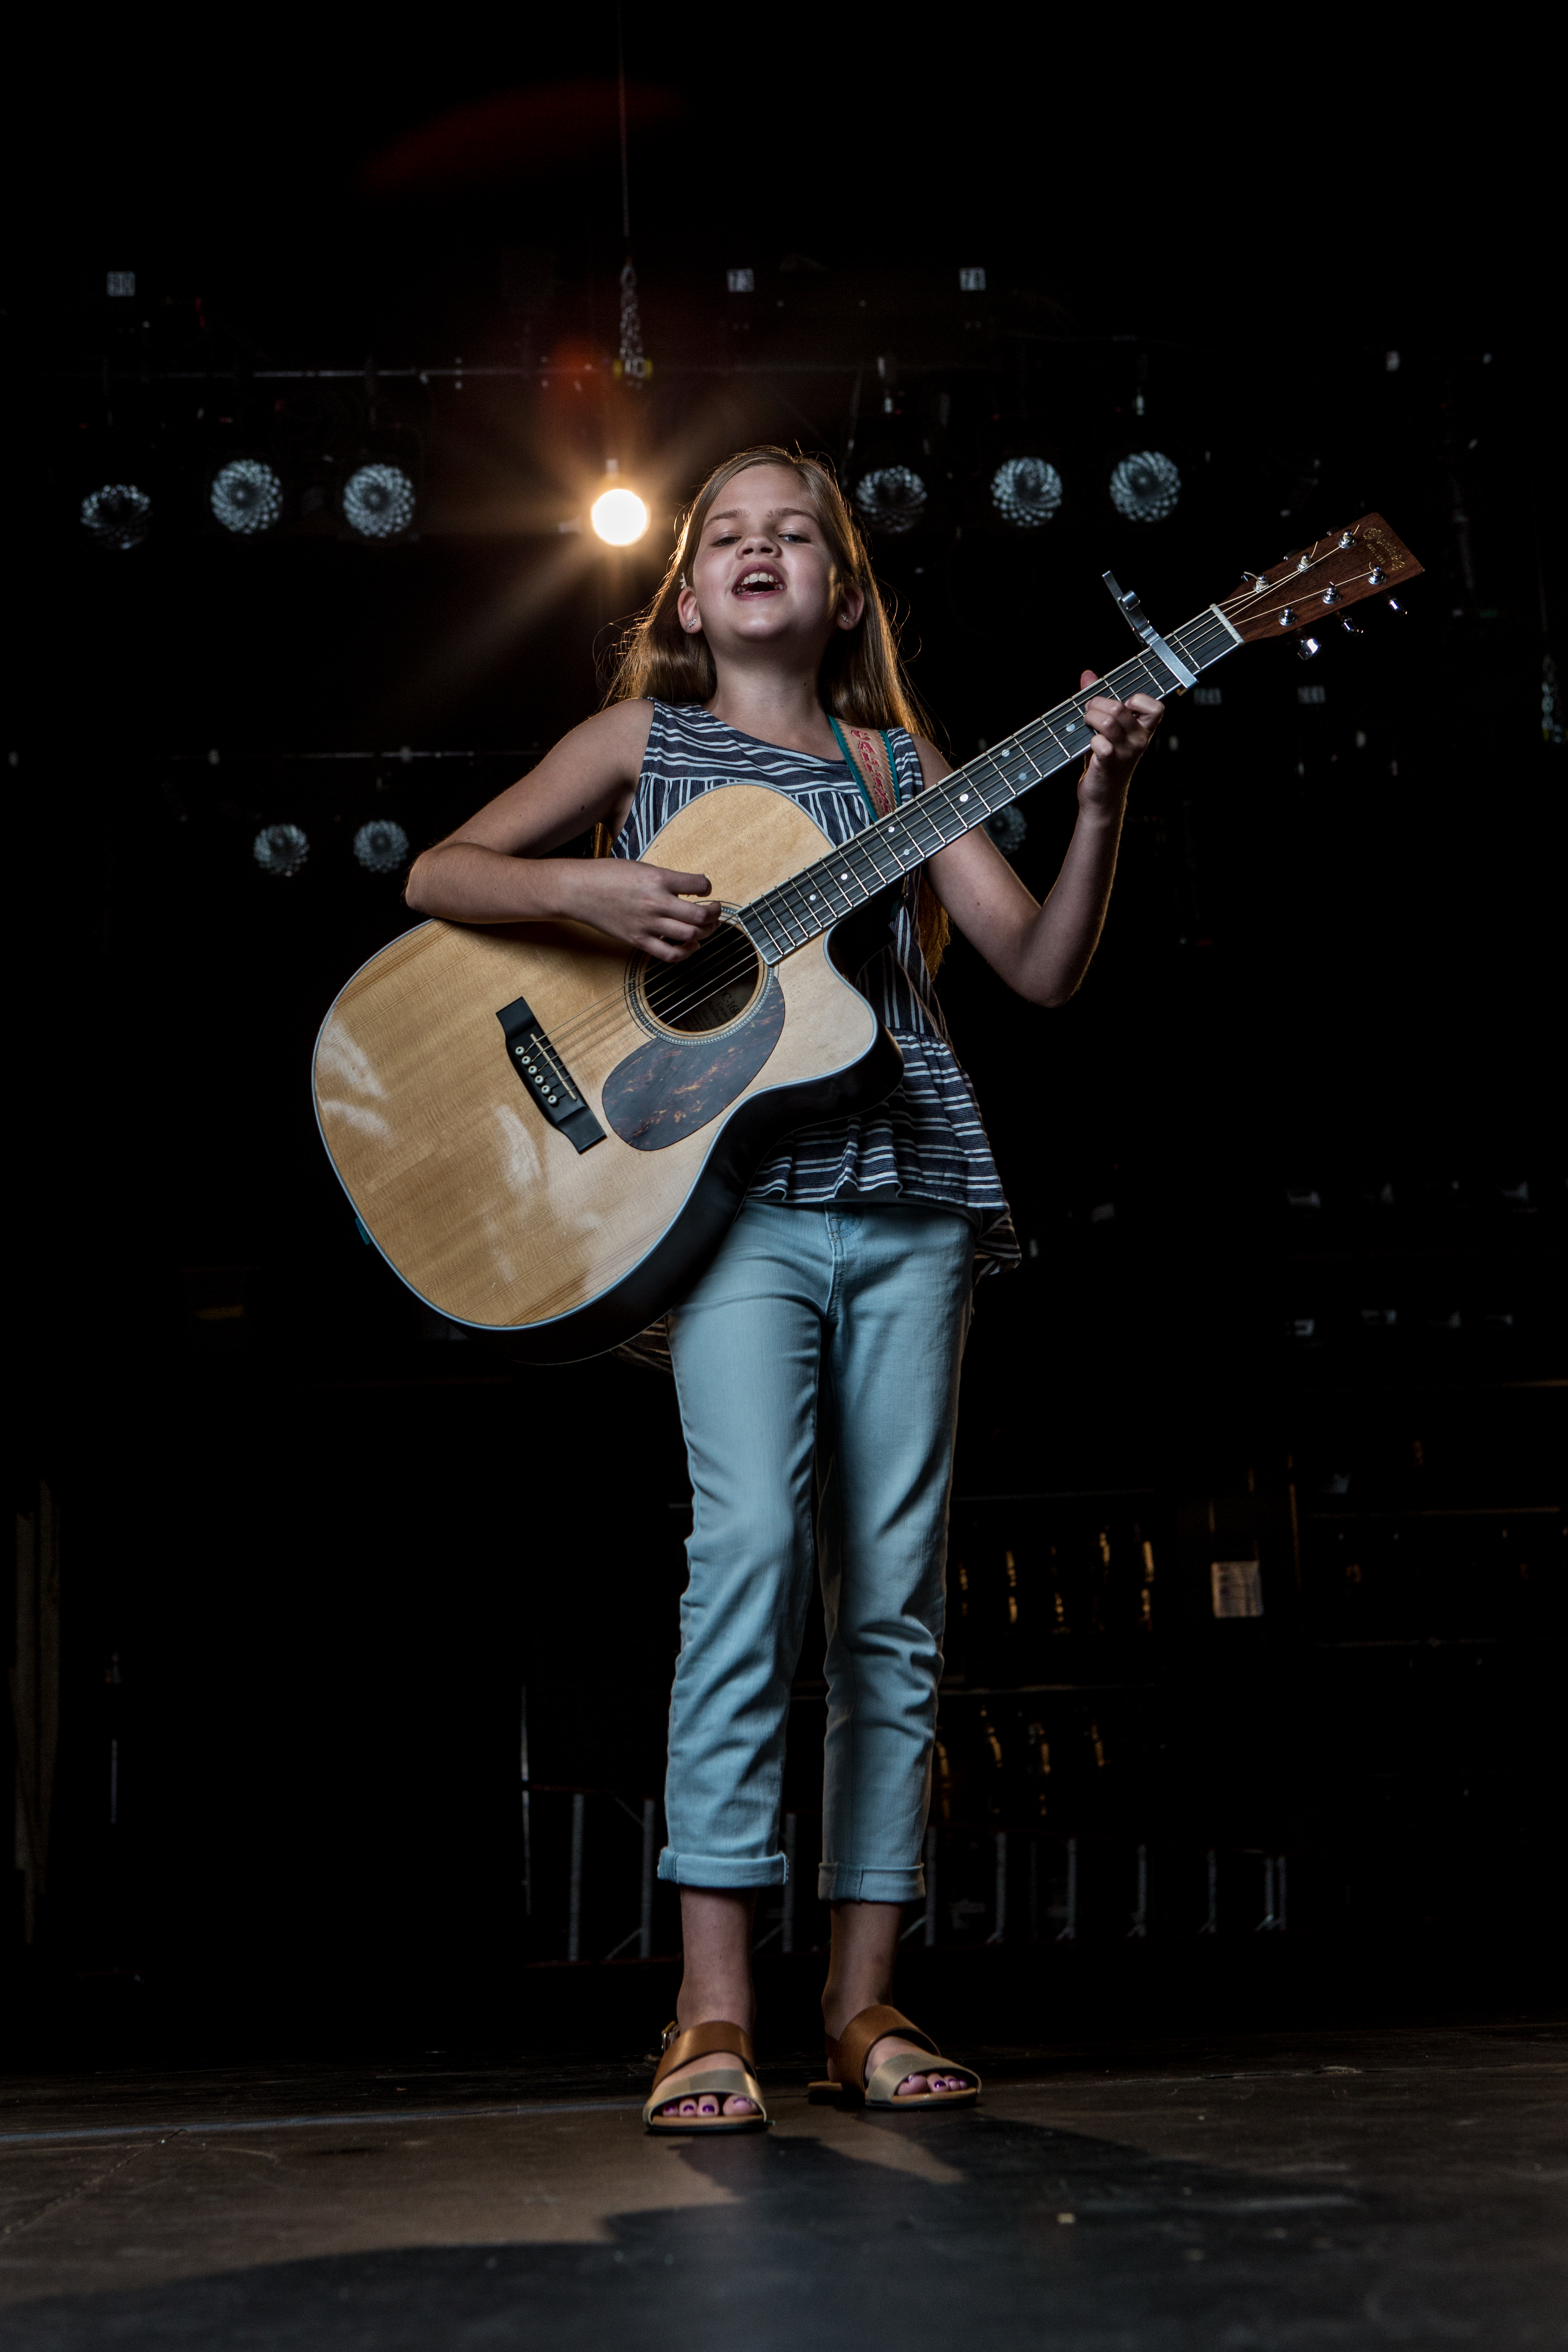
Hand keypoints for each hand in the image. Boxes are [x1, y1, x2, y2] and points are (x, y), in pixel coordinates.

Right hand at [561, 858, 719, 962]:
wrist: (578, 890)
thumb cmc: (607, 875)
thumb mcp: (641, 868)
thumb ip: (665, 879)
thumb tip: (690, 887)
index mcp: (658, 878)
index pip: (700, 885)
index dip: (708, 887)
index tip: (705, 890)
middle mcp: (656, 902)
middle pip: (700, 915)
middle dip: (713, 914)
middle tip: (713, 911)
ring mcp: (647, 924)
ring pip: (690, 935)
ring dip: (705, 932)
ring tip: (705, 927)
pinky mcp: (638, 940)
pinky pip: (670, 954)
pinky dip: (686, 952)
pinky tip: (691, 945)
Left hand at [1076, 669, 1163, 813]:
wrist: (1101, 796)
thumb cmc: (1105, 760)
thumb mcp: (1105, 729)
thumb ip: (1099, 701)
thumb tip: (1088, 675)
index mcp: (1143, 730)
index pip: (1155, 706)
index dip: (1137, 699)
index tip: (1121, 705)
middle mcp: (1139, 740)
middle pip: (1119, 707)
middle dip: (1097, 703)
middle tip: (1089, 711)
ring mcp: (1126, 752)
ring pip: (1108, 721)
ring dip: (1090, 718)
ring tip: (1086, 724)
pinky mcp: (1111, 763)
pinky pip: (1100, 743)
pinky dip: (1091, 740)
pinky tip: (1089, 745)